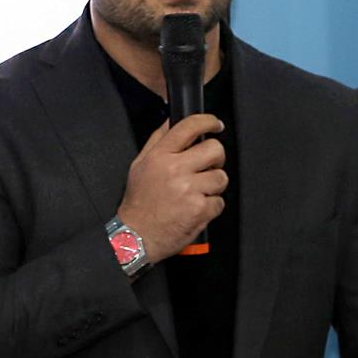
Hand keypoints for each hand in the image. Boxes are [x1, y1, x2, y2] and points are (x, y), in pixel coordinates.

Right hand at [116, 114, 226, 260]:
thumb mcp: (139, 165)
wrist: (136, 236)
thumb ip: (157, 140)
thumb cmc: (139, 203)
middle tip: (207, 166)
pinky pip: (219, 201)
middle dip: (216, 158)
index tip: (215, 125)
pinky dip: (211, 206)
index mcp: (160, 156)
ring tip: (197, 192)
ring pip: (221, 177)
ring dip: (213, 185)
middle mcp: (175, 170)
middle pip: (215, 149)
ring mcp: (189, 190)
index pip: (189, 127)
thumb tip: (171, 121)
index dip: (208, 121)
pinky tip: (195, 208)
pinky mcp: (200, 210)